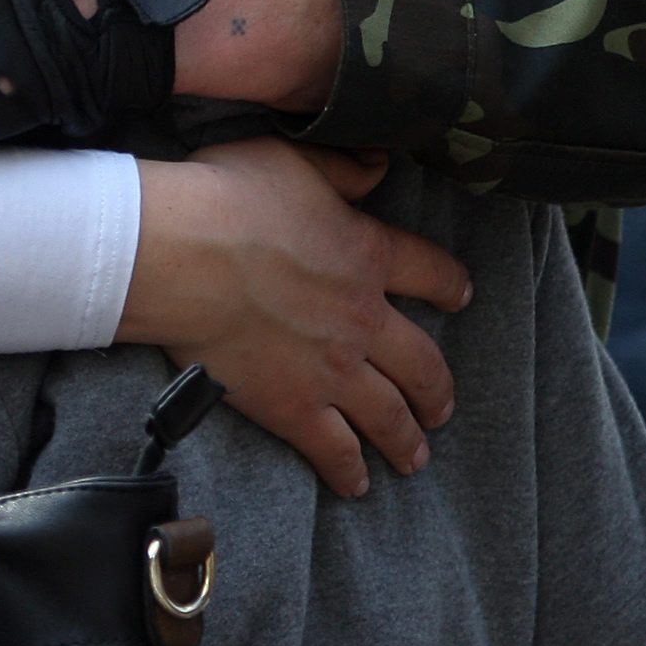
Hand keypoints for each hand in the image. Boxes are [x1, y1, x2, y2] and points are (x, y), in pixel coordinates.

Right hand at [121, 141, 466, 498]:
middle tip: (443, 408)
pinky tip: (357, 484)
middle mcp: (364, 321)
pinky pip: (334, 449)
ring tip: (416, 456)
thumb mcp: (294, 160)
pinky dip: (349, 470)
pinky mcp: (293, 407)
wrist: (183, 256)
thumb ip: (343, 170)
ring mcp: (332, 371)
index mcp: (368, 256)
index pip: (431, 273)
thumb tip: (379, 166)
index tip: (462, 295)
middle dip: (438, 390)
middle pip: (423, 364)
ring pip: (389, 415)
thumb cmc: (229, 198)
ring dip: (408, 439)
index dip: (451, 284)